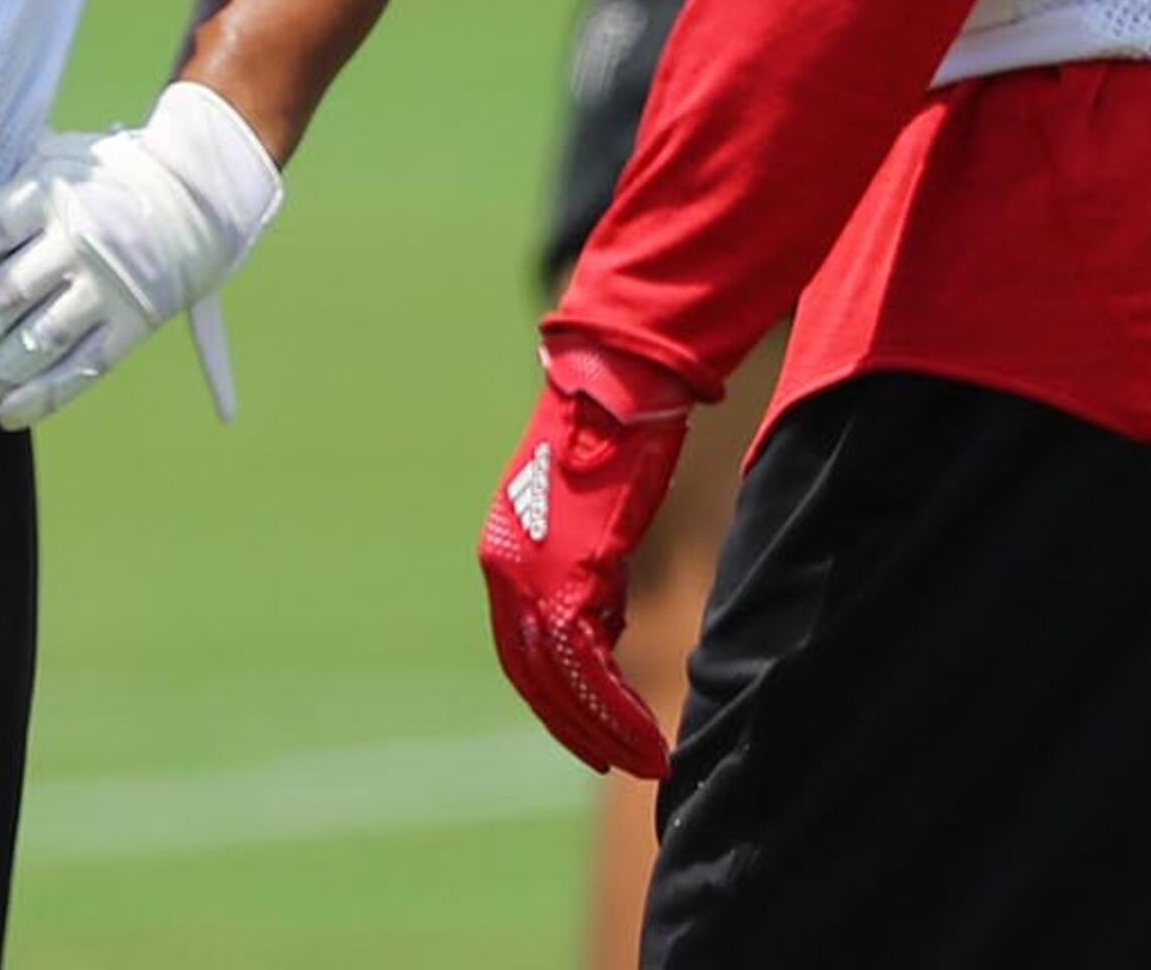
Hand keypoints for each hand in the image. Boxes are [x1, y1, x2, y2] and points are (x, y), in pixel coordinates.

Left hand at [0, 81, 283, 428]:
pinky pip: (83, 368)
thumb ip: (2, 188)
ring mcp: (109, 283)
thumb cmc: (104, 173)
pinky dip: (41, 397)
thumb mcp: (55, 158)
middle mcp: (76, 238)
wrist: (202, 189)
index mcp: (47, 191)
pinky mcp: (137, 320)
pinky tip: (4, 415)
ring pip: (34, 346)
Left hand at [479, 341, 695, 776]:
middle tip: (619, 761)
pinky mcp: (570, 574)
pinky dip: (617, 706)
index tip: (592, 734)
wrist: (614, 388)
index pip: (523, 653)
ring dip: (604, 729)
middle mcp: (507, 572)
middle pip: (534, 677)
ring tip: (644, 757)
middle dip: (577, 727)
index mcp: (505, 557)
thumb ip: (588, 575)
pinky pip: (587, 665)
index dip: (557, 702)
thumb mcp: (590, 523)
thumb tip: (605, 624)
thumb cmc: (611, 443)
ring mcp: (532, 575)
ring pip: (560, 681)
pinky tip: (645, 729)